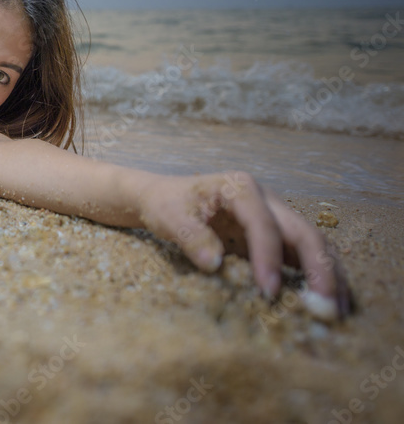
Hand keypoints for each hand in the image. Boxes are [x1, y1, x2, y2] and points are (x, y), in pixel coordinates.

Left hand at [137, 170, 350, 318]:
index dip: (269, 258)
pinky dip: (319, 276)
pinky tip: (326, 303)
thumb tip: (215, 264)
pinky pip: (305, 254)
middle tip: (324, 308)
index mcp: (241, 188)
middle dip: (318, 269)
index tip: (268, 292)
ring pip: (314, 243)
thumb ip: (191, 237)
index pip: (264, 224)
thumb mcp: (169, 217)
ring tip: (336, 312)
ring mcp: (276, 216)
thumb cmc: (167, 204)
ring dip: (328, 276)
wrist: (165, 197)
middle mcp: (267, 199)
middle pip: (304, 232)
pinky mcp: (278, 235)